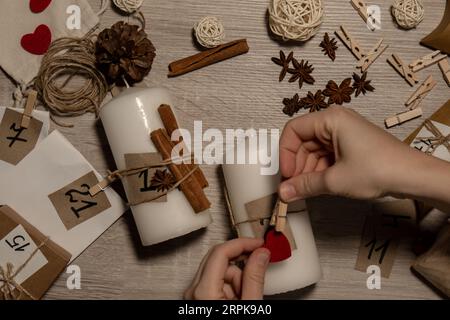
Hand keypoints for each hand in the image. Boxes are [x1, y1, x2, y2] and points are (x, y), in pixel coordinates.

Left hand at [184, 238, 269, 299]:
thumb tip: (261, 253)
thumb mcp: (249, 305)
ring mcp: (194, 295)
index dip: (242, 243)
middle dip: (241, 264)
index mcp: (203, 291)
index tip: (259, 243)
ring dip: (237, 280)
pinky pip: (215, 281)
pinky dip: (230, 287)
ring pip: (219, 270)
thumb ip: (254, 278)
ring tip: (246, 298)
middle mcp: (194, 290)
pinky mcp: (197, 299)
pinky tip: (238, 299)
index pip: (220, 252)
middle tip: (259, 266)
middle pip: (219, 259)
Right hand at [278, 106, 444, 201]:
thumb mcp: (335, 180)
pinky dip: (320, 171)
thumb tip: (284, 193)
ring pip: (314, 151)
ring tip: (306, 190)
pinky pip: (326, 156)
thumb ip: (305, 185)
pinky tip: (318, 186)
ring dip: (307, 171)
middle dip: (297, 165)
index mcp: (330, 119)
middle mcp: (336, 122)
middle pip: (303, 142)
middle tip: (293, 187)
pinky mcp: (351, 147)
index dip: (285, 153)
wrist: (413, 177)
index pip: (293, 130)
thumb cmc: (378, 169)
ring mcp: (344, 134)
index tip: (286, 174)